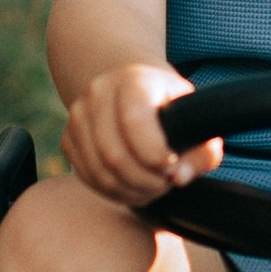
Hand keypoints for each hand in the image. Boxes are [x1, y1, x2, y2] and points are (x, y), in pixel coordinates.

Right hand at [63, 61, 223, 208]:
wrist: (132, 89)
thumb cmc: (170, 107)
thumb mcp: (196, 119)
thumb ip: (203, 150)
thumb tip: (179, 178)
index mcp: (133, 80)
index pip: (134, 122)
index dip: (154, 155)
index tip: (172, 167)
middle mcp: (98, 92)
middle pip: (114, 155)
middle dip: (145, 181)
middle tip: (165, 183)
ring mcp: (78, 114)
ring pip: (99, 171)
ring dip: (130, 191)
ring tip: (152, 187)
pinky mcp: (68, 137)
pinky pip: (86, 176)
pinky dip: (112, 191)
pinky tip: (132, 186)